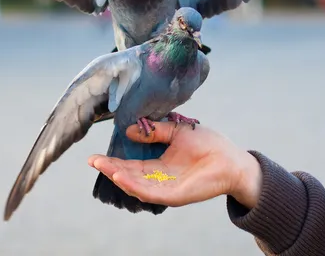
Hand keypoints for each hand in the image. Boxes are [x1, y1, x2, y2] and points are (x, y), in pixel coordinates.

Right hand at [88, 121, 262, 208]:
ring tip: (104, 167)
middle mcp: (160, 178)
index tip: (96, 156)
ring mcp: (167, 188)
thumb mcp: (176, 131)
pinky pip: (151, 193)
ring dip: (119, 177)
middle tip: (92, 161)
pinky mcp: (176, 195)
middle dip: (111, 169)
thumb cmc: (208, 143)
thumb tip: (130, 129)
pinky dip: (135, 186)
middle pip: (130, 176)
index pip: (132, 165)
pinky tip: (122, 177)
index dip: (114, 161)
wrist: (232, 159)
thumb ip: (155, 131)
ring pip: (137, 186)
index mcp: (160, 164)